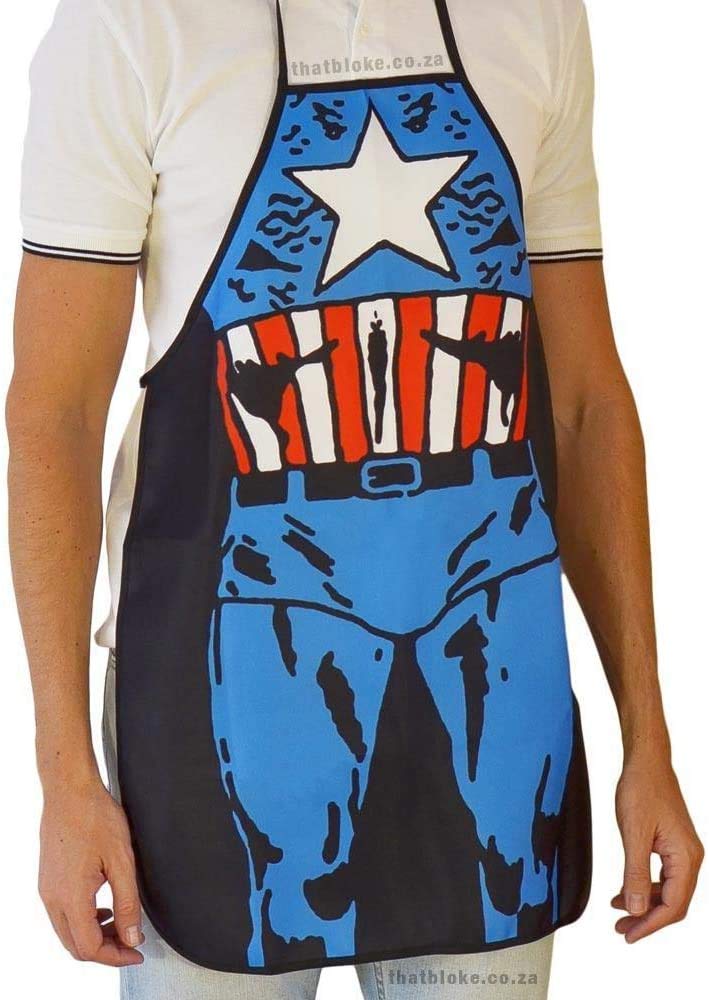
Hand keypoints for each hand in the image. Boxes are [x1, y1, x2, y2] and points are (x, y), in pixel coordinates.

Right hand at [39, 778, 144, 965]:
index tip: (136, 952)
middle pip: (75, 946)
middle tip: (131, 943)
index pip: (90, 948)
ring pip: (67, 932)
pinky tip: (103, 907)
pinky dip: (83, 920)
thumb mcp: (122, 861)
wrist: (70, 790)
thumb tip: (132, 936)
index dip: (116, 956)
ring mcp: (47, 890)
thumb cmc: (95, 817)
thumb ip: (128, 903)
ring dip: (93, 936)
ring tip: (120, 924)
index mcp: (71, 897)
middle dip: (105, 951)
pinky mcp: (48, 880)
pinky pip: (62, 914)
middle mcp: (53, 898)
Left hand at [613, 757, 703, 942]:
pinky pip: (661, 876)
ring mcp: (682, 851)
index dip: (651, 924)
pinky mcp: (672, 845)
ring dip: (644, 904)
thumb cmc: (642, 789)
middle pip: (673, 903)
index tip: (630, 935)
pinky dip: (643, 886)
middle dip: (648, 919)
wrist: (646, 762)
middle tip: (622, 929)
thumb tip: (636, 909)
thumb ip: (634, 873)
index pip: (673, 905)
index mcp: (686, 857)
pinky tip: (624, 891)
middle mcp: (690, 857)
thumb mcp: (634, 833)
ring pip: (666, 891)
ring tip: (619, 912)